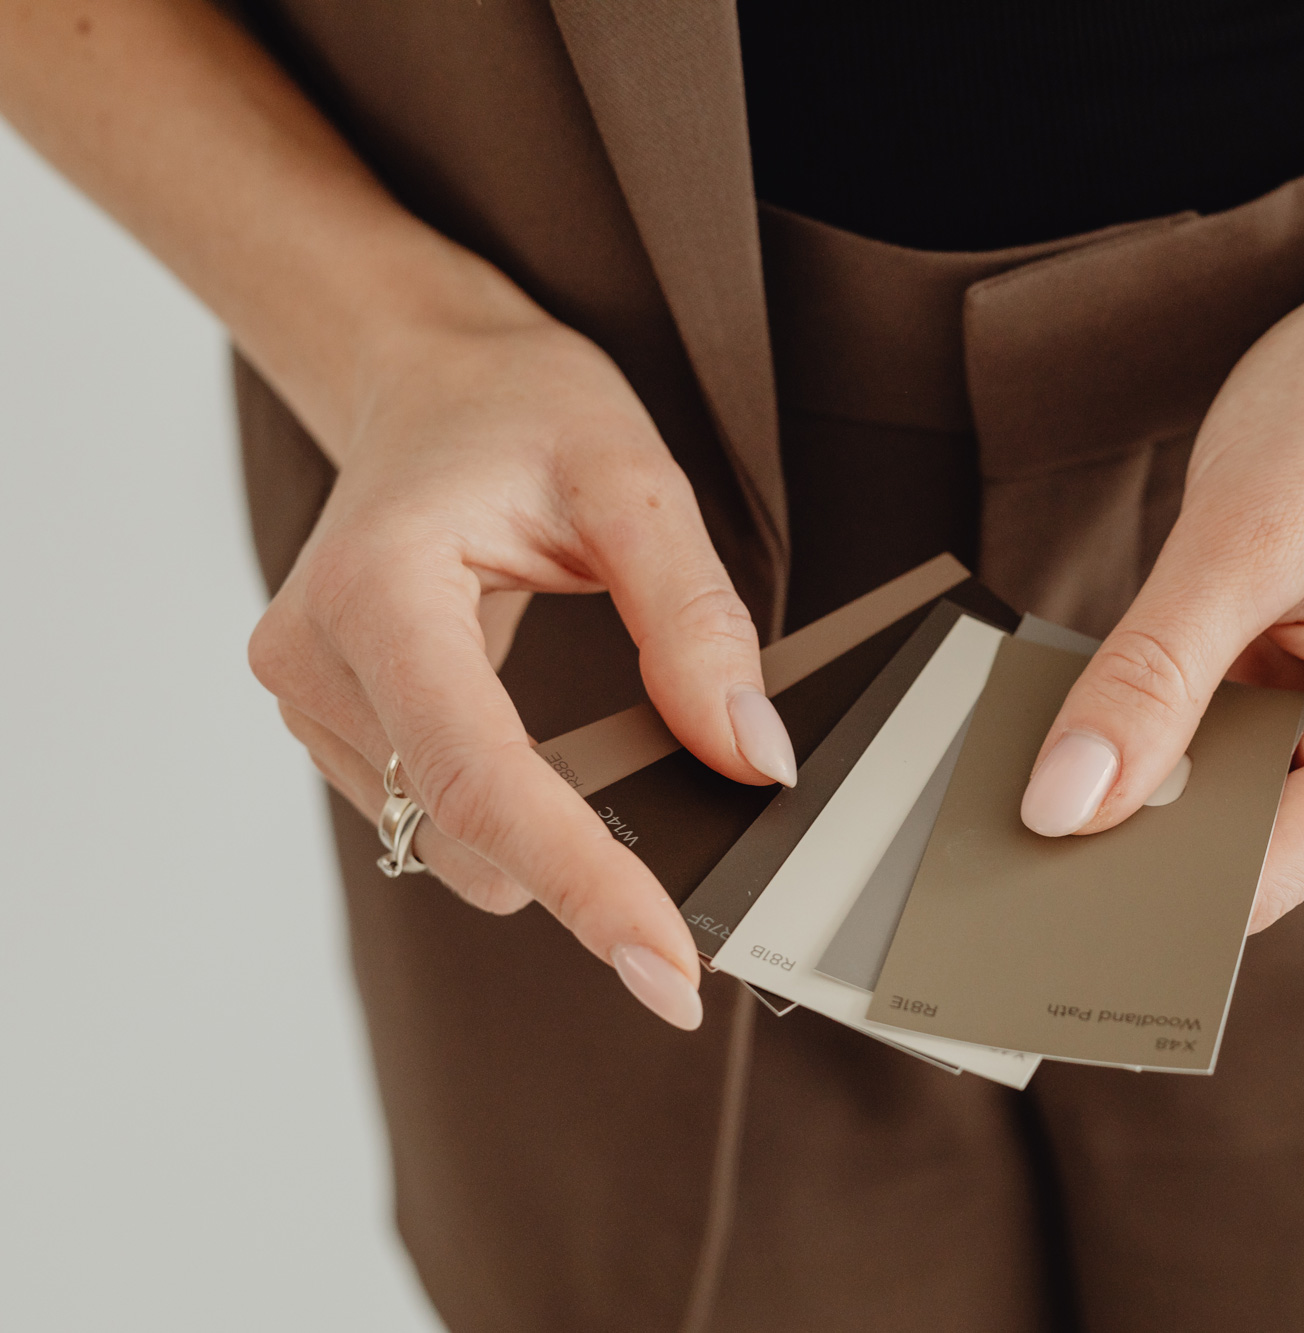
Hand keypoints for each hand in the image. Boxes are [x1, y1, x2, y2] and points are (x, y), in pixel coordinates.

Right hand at [249, 311, 799, 1029]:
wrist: (432, 381)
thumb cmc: (521, 411)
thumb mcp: (636, 483)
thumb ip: (695, 621)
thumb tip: (750, 756)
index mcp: (380, 589)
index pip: (483, 779)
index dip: (583, 883)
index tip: (666, 967)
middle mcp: (315, 655)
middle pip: (462, 831)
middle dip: (580, 881)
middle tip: (691, 919)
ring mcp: (310, 696)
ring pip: (444, 840)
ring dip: (544, 847)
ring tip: (616, 788)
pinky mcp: (332, 721)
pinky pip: (432, 813)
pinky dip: (511, 819)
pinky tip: (556, 775)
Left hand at [1018, 172, 1303, 929]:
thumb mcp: (1244, 539)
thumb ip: (1152, 677)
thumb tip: (1067, 803)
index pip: (1268, 870)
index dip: (1152, 893)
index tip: (1035, 899)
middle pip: (1235, 851)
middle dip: (1128, 842)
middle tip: (996, 847)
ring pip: (1207, 803)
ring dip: (1124, 787)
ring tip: (1017, 787)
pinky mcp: (1288, 693)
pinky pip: (1199, 742)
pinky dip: (1138, 734)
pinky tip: (1066, 729)